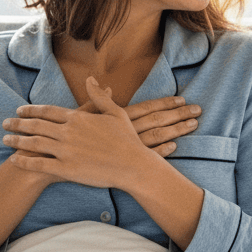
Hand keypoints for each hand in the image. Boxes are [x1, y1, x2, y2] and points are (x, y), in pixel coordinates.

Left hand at [2, 77, 157, 188]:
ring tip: (5, 140)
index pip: (47, 111)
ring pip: (33, 143)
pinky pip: (39, 164)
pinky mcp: (66, 169)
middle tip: (4, 124)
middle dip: (17, 124)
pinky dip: (24, 161)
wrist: (134, 165)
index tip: (19, 111)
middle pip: (35, 126)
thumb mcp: (116, 113)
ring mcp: (65, 151)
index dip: (30, 110)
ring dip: (16, 141)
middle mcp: (68, 133)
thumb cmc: (127, 140)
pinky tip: (14, 160)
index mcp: (78, 118)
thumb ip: (98, 96)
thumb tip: (90, 79)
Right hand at [77, 94, 201, 152]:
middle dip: (179, 115)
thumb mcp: (79, 117)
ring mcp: (125, 148)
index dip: (165, 103)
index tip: (183, 99)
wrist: (53, 164)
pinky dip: (162, 151)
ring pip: (157, 138)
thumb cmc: (65, 138)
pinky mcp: (122, 164)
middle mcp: (124, 132)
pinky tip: (175, 146)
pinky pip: (147, 157)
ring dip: (176, 131)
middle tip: (198, 110)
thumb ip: (97, 103)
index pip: (146, 107)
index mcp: (116, 118)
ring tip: (193, 125)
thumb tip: (110, 87)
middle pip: (157, 121)